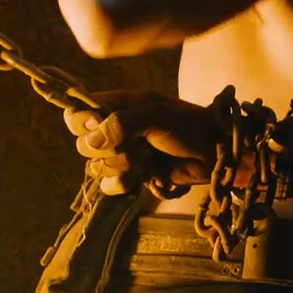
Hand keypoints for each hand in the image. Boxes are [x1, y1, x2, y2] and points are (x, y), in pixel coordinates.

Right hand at [63, 90, 225, 195]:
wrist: (215, 153)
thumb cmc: (190, 126)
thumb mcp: (158, 115)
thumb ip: (124, 122)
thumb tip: (92, 139)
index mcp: (119, 106)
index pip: (77, 113)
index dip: (82, 122)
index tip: (99, 125)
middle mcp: (115, 129)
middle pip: (83, 145)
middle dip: (112, 148)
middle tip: (141, 142)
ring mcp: (123, 153)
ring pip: (97, 167)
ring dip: (126, 164)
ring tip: (151, 156)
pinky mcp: (132, 174)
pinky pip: (110, 185)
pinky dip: (126, 182)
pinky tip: (147, 174)